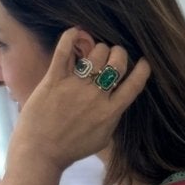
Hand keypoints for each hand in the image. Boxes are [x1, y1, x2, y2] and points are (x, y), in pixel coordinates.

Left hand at [7, 28, 150, 177]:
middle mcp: (96, 96)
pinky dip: (71, 36)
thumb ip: (112, 117)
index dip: (142, 69)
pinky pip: (65, 50)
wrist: (41, 152)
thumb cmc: (71, 148)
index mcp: (111, 112)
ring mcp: (75, 86)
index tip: (143, 62)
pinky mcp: (54, 79)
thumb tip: (116, 101)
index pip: (134, 84)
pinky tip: (76, 32)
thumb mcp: (103, 137)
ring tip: (90, 52)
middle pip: (116, 62)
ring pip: (96, 53)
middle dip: (118, 53)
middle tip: (111, 55)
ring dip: (96, 48)